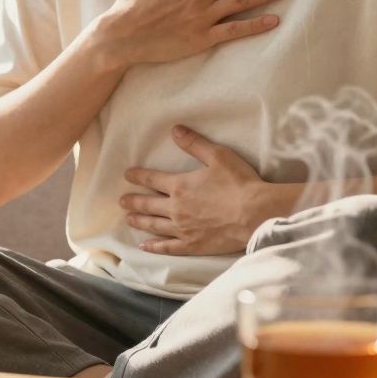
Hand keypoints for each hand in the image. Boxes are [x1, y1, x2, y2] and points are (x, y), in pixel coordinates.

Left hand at [121, 125, 270, 255]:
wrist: (255, 213)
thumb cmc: (239, 183)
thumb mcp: (218, 156)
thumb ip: (194, 144)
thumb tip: (175, 130)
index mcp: (180, 186)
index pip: (152, 179)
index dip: (138, 176)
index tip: (127, 175)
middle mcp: (176, 208)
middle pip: (148, 204)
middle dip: (133, 201)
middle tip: (121, 201)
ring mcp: (182, 229)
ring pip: (154, 225)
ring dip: (139, 221)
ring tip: (128, 219)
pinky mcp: (192, 245)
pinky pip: (168, 247)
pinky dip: (154, 247)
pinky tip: (145, 246)